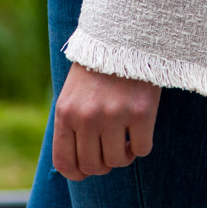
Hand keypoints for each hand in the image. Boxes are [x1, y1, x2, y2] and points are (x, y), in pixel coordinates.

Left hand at [53, 62, 161, 180]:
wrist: (126, 34)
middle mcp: (87, 116)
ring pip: (118, 161)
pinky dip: (142, 144)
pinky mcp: (141, 111)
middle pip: (93, 166)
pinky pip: (142, 149)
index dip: (78, 172)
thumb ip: (72, 123)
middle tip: (111, 147)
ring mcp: (114, 115)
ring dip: (124, 154)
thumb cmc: (98, 65)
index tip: (88, 168)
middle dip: (103, 163)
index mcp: (66, 112)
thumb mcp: (73, 91)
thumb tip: (77, 165)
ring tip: (126, 136)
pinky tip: (140, 128)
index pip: (64, 163)